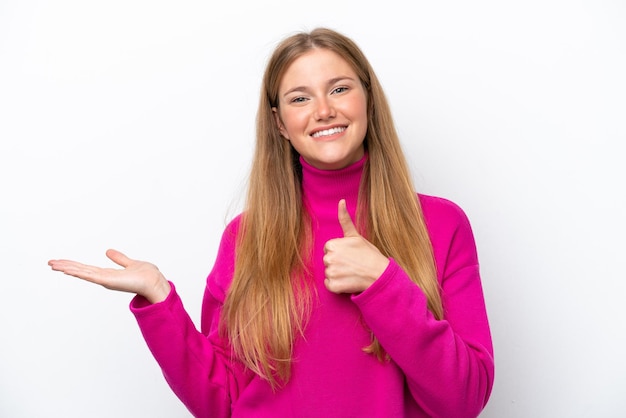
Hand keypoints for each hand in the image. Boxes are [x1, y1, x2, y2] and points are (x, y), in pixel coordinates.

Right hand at [48, 249, 170, 303]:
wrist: (154, 281)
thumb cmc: (146, 275)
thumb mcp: (129, 263)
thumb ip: (119, 258)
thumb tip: (108, 251)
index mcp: (108, 274)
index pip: (87, 268)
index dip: (74, 265)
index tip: (62, 262)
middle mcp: (104, 278)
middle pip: (81, 270)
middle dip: (66, 266)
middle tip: (50, 263)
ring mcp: (105, 280)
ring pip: (82, 272)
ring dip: (67, 268)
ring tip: (53, 264)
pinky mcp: (108, 281)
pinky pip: (90, 275)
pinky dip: (78, 272)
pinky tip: (68, 270)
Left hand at [323, 199, 389, 293]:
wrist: (379, 274)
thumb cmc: (368, 254)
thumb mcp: (356, 236)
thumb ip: (345, 219)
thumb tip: (341, 201)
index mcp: (332, 245)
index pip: (329, 249)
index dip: (340, 252)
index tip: (350, 254)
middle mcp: (329, 258)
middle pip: (328, 260)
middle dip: (338, 262)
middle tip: (352, 263)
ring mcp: (331, 273)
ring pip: (329, 273)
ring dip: (337, 274)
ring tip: (351, 272)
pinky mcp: (334, 286)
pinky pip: (330, 285)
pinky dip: (337, 285)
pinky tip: (348, 281)